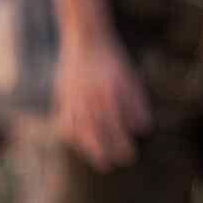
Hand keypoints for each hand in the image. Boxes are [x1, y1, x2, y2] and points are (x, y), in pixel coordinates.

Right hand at [52, 31, 150, 171]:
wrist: (85, 38)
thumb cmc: (112, 58)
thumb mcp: (130, 79)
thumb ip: (135, 105)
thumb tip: (140, 129)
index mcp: (108, 97)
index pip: (116, 131)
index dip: (122, 147)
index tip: (128, 157)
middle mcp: (88, 101)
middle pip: (95, 136)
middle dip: (104, 153)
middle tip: (111, 164)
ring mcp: (73, 99)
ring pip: (77, 131)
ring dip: (86, 148)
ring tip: (95, 157)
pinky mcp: (62, 96)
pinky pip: (63, 121)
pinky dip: (69, 134)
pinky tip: (77, 139)